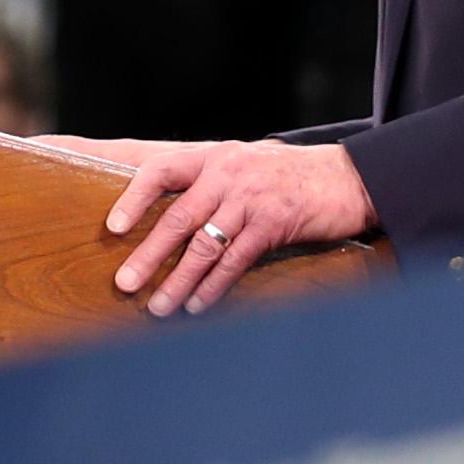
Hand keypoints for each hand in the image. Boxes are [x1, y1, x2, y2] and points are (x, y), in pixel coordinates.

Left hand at [96, 137, 372, 311]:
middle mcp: (228, 173)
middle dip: (147, 254)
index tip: (112, 227)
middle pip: (177, 218)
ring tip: (158, 307)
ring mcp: (251, 198)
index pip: (161, 170)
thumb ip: (212, 185)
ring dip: (177, 281)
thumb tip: (169, 221)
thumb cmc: (292, 176)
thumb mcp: (246, 166)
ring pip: (203, 245)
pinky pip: (234, 260)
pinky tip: (198, 305)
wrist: (350, 177)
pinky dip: (213, 286)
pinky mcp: (273, 223)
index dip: (134, 198)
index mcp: (214, 156)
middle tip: (124, 283)